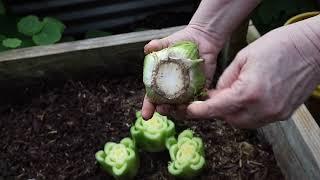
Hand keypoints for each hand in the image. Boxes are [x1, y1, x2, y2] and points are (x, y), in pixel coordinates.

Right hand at [141, 25, 223, 119]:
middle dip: (163, 110)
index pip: (152, 97)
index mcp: (161, 81)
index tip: (145, 115)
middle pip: (166, 105)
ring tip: (178, 109)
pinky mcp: (201, 87)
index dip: (148, 107)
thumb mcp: (167, 43)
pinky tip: (194, 106)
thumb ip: (157, 46)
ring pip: (182, 106)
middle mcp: (173, 88)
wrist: (201, 37)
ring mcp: (187, 89)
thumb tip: (148, 48)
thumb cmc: (181, 41)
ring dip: (179, 111)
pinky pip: (199, 99)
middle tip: (162, 110)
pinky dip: (196, 104)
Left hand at [186, 25, 319, 127]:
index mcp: (249, 92)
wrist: (312, 49)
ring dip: (233, 112)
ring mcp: (275, 114)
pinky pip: (258, 119)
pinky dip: (248, 112)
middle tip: (215, 95)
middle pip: (229, 119)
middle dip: (218, 109)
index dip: (200, 111)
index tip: (189, 111)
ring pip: (243, 122)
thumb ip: (226, 80)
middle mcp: (262, 108)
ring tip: (232, 94)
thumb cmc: (278, 46)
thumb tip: (215, 95)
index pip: (217, 108)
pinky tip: (248, 98)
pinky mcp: (283, 114)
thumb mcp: (243, 58)